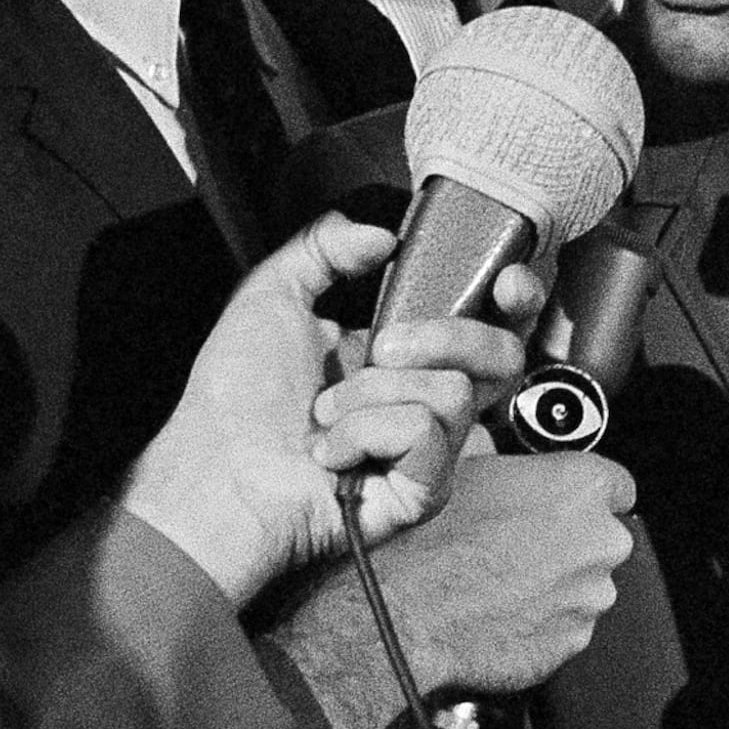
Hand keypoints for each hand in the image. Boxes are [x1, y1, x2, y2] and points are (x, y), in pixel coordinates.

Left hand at [126, 218, 533, 604]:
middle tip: (382, 348)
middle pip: (505, 355)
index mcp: (407, 355)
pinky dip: (365, 432)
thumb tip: (382, 237)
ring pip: (456, 391)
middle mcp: (428, 401)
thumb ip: (324, 248)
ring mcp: (431, 451)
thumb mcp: (271, 297)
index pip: (493, 323)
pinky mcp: (423, 491)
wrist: (212, 470)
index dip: (516, 298)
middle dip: (446, 335)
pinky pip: (425, 433)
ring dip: (371, 393)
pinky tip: (332, 453)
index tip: (503, 282)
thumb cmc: (234, 400)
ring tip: (326, 415)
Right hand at [263, 453, 638, 728]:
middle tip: (519, 544)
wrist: (407, 611)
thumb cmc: (432, 541)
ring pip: (585, 583)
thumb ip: (515, 468)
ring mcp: (592, 595)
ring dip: (556, 584)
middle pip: (602, 536)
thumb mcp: (467, 470)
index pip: (618, 485)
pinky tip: (501, 611)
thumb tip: (508, 460)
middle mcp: (601, 540)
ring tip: (502, 581)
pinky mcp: (575, 640)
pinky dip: (543, 621)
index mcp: (582, 486)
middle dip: (571, 541)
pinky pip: (568, 624)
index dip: (585, 494)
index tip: (565, 502)